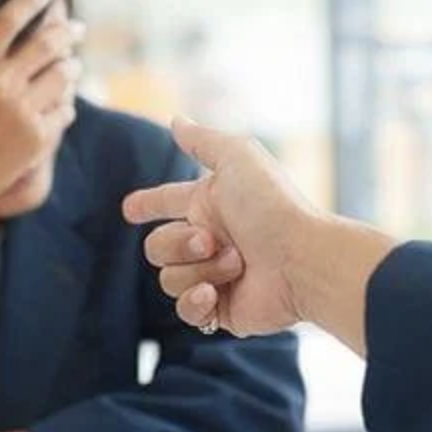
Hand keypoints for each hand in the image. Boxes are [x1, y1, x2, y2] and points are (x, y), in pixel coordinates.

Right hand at [0, 0, 84, 214]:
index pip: (10, 20)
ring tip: (71, 64)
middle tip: (76, 27)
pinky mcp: (37, 140)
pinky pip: (64, 112)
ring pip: (62, 77)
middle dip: (67, 31)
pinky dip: (65, 104)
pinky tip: (63, 102)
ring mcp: (22, 114)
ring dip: (70, 67)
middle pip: (48, 44)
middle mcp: (2, 86)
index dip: (32, 0)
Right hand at [124, 119, 396, 349]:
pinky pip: (185, 311)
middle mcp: (208, 242)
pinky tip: (216, 294)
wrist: (302, 259)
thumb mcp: (237, 157)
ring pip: (168, 279)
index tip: (129, 209)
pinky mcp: (220, 310)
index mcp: (209, 206)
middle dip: (179, 244)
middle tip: (211, 240)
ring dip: (199, 269)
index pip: (167, 202)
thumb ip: (202, 140)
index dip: (147, 204)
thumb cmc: (273, 206)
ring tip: (237, 263)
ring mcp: (213, 277)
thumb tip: (176, 120)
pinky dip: (197, 301)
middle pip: (156, 247)